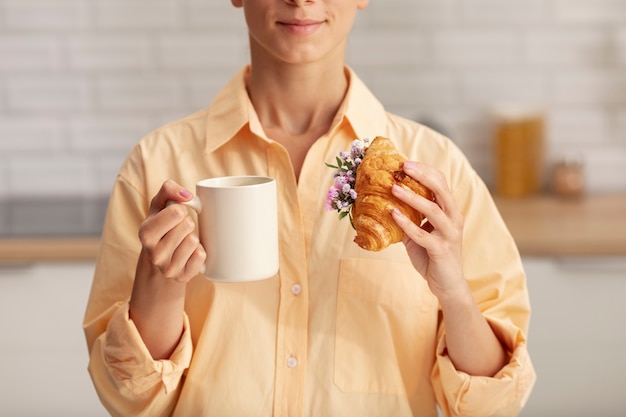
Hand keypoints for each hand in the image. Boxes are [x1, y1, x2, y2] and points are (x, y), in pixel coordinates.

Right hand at [137, 180, 205, 283]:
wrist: (160, 259)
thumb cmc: (162, 225)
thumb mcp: (160, 204)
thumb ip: (169, 189)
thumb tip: (187, 195)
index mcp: (145, 233)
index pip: (178, 212)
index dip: (180, 209)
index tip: (174, 215)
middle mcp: (154, 253)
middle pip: (187, 225)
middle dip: (186, 223)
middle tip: (178, 230)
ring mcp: (167, 268)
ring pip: (194, 241)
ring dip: (192, 237)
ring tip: (182, 241)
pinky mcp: (182, 277)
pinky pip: (201, 256)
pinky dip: (199, 251)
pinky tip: (188, 254)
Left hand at [390, 161, 465, 301]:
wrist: (447, 285)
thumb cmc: (432, 257)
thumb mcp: (419, 233)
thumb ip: (408, 218)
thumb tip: (384, 204)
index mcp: (450, 211)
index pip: (441, 183)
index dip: (425, 171)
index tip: (406, 162)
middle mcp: (453, 219)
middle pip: (441, 190)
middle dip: (423, 176)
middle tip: (403, 166)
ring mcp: (449, 234)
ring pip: (433, 210)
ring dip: (412, 197)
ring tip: (394, 188)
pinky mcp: (441, 250)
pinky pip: (422, 234)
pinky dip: (407, 223)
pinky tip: (393, 213)